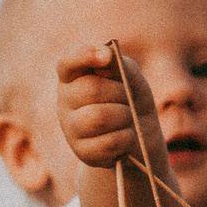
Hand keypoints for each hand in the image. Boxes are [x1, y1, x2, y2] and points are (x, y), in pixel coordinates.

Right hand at [56, 46, 169, 176]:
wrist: (141, 137)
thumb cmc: (132, 99)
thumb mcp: (132, 77)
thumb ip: (120, 65)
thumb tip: (107, 58)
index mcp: (74, 76)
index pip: (69, 60)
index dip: (85, 55)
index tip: (106, 56)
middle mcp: (65, 100)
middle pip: (91, 89)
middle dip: (120, 93)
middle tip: (127, 99)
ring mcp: (70, 128)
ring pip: (98, 118)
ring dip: (124, 116)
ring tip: (127, 117)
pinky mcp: (82, 152)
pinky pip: (109, 142)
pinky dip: (127, 138)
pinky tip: (125, 137)